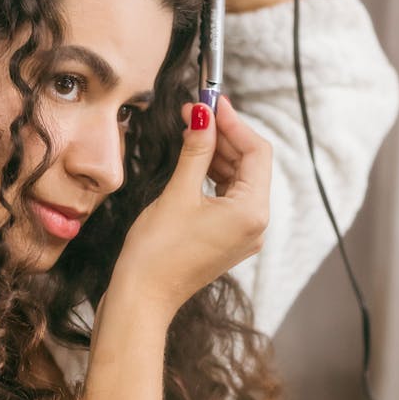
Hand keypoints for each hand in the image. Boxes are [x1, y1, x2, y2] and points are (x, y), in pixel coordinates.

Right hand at [112, 96, 271, 318]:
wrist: (142, 298)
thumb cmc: (157, 253)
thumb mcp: (178, 193)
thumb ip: (196, 151)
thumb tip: (203, 115)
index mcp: (252, 212)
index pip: (256, 151)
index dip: (234, 122)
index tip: (211, 101)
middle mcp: (256, 224)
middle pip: (251, 164)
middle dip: (225, 135)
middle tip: (195, 111)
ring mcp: (243, 234)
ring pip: (240, 180)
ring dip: (218, 154)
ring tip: (191, 131)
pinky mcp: (227, 239)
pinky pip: (229, 197)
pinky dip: (214, 176)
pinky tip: (194, 160)